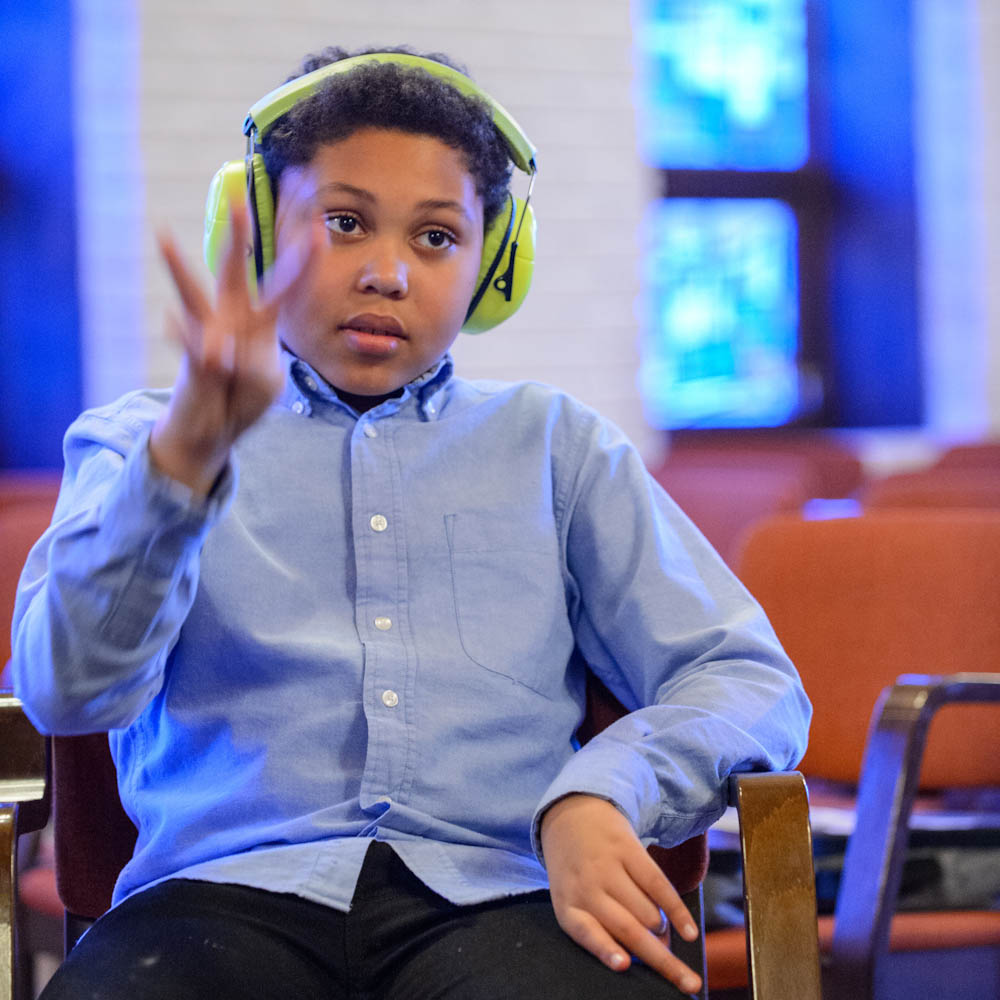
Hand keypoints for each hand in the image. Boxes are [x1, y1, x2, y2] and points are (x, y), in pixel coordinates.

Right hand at [150, 186, 321, 494]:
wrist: (213, 427)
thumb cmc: (243, 396)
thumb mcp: (268, 382)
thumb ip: (255, 365)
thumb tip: (218, 350)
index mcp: (263, 320)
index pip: (286, 281)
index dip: (302, 254)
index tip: (319, 220)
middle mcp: (232, 317)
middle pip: (237, 266)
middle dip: (240, 229)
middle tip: (241, 190)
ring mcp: (207, 334)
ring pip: (194, 294)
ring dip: (178, 269)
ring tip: (164, 236)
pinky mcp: (191, 357)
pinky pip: (189, 346)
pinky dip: (193, 345)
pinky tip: (205, 349)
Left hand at [540, 793, 702, 994]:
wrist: (572, 814)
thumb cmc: (578, 871)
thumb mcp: (574, 898)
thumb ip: (603, 926)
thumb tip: (654, 952)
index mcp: (568, 907)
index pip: (586, 932)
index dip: (605, 949)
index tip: (624, 964)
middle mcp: (586, 887)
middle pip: (629, 930)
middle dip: (662, 961)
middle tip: (688, 983)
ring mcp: (608, 866)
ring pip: (648, 913)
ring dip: (660, 930)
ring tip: (656, 928)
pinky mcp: (628, 849)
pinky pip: (659, 885)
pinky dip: (677, 911)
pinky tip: (689, 932)